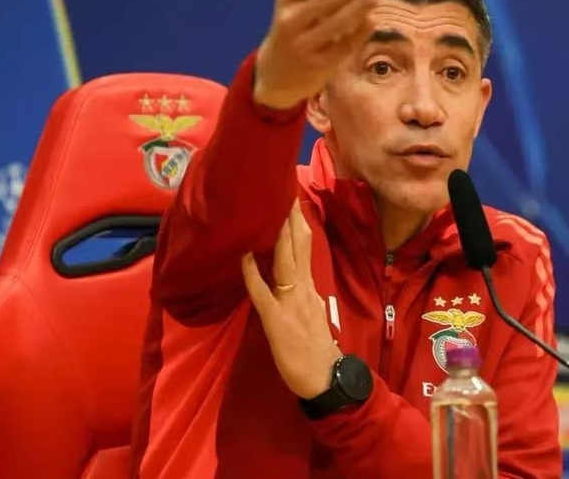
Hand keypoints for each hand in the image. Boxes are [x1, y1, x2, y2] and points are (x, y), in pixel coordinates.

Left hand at [241, 200, 341, 398]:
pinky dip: (252, 274)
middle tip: (285, 190)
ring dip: (277, 236)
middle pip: (298, 247)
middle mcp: (304, 288)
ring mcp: (290, 302)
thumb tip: (295, 276)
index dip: (298, 223)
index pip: (305, 247)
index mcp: (311, 286)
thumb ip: (303, 293)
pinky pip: (262, 293)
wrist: (325, 377)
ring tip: (270, 211)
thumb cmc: (318, 350)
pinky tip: (244, 258)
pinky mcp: (276, 320)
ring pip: (285, 262)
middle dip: (290, 219)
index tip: (293, 200)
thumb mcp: (314, 313)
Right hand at [254, 0, 379, 109]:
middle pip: (323, 5)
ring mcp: (305, 46)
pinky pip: (342, 48)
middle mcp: (291, 22)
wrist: (278, 71)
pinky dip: (357, 35)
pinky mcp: (319, 66)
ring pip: (334, 27)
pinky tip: (373, 21)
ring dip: (356, 12)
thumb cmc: (290, 19)